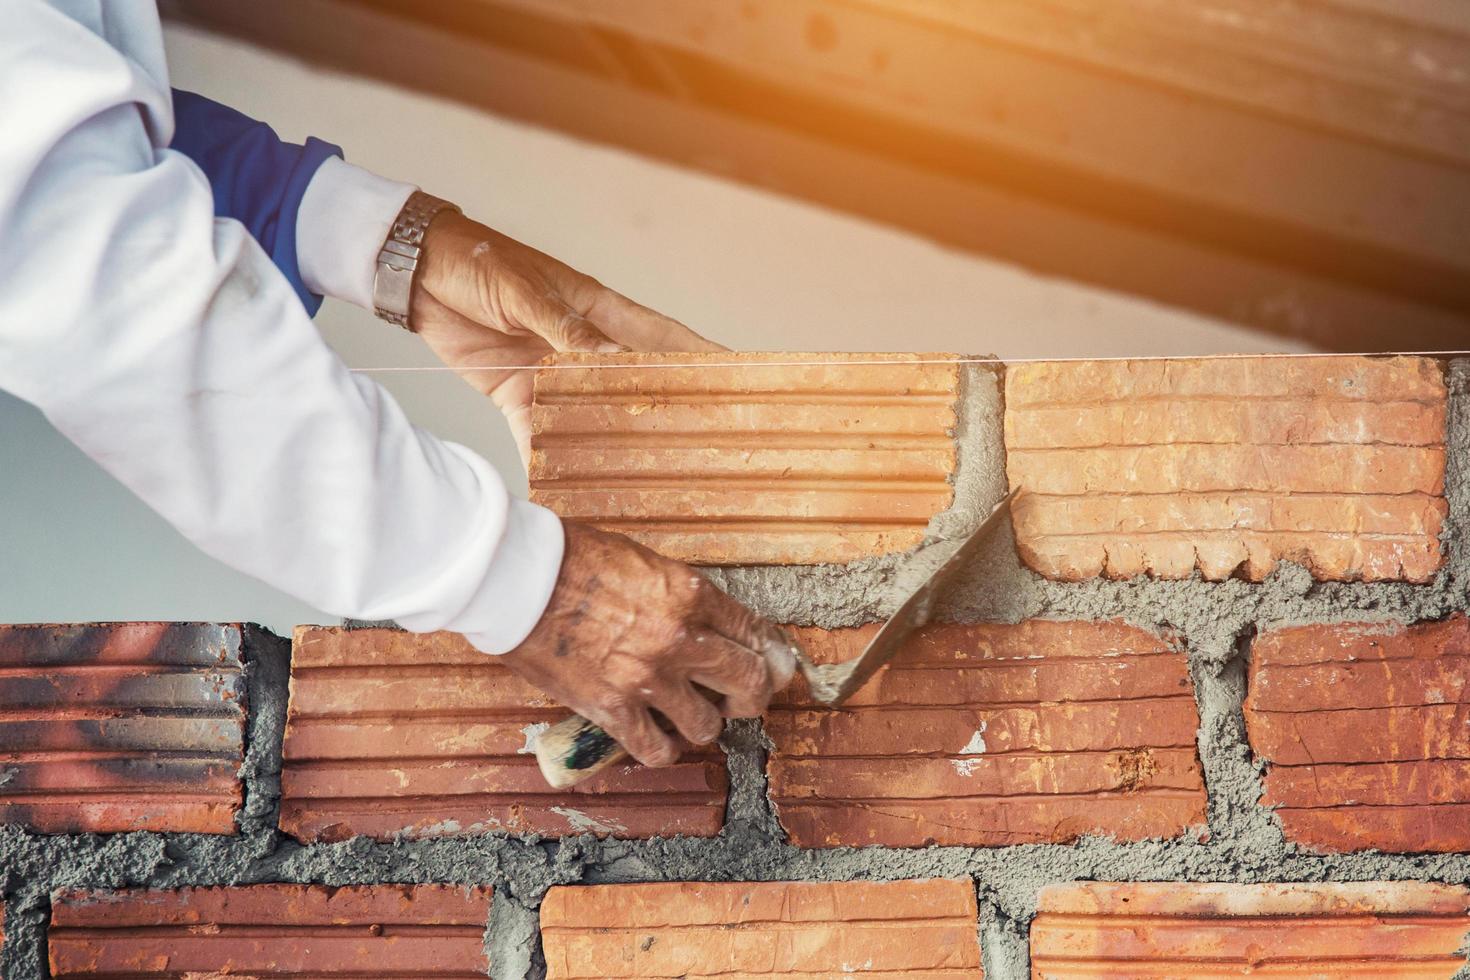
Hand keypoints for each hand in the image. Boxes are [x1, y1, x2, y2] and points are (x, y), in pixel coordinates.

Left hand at [412, 212, 720, 462]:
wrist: (413, 272)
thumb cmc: (476, 261)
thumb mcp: (523, 291)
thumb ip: (566, 328)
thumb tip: (613, 361)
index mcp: (600, 311)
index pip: (665, 338)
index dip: (705, 359)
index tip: (742, 381)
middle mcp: (585, 348)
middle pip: (639, 387)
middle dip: (672, 416)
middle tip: (708, 450)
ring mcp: (553, 376)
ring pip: (598, 418)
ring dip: (619, 446)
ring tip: (652, 483)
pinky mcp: (517, 397)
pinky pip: (542, 437)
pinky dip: (554, 465)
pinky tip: (573, 493)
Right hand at [501, 522, 796, 766]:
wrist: (517, 580)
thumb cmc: (571, 560)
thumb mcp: (643, 562)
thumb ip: (680, 596)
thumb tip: (707, 625)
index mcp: (690, 593)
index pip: (755, 632)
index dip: (770, 655)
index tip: (769, 665)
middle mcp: (680, 637)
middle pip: (749, 682)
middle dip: (751, 695)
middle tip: (738, 699)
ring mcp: (648, 677)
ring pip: (708, 725)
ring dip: (701, 724)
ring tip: (686, 715)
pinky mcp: (613, 708)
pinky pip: (658, 749)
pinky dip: (662, 748)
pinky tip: (656, 737)